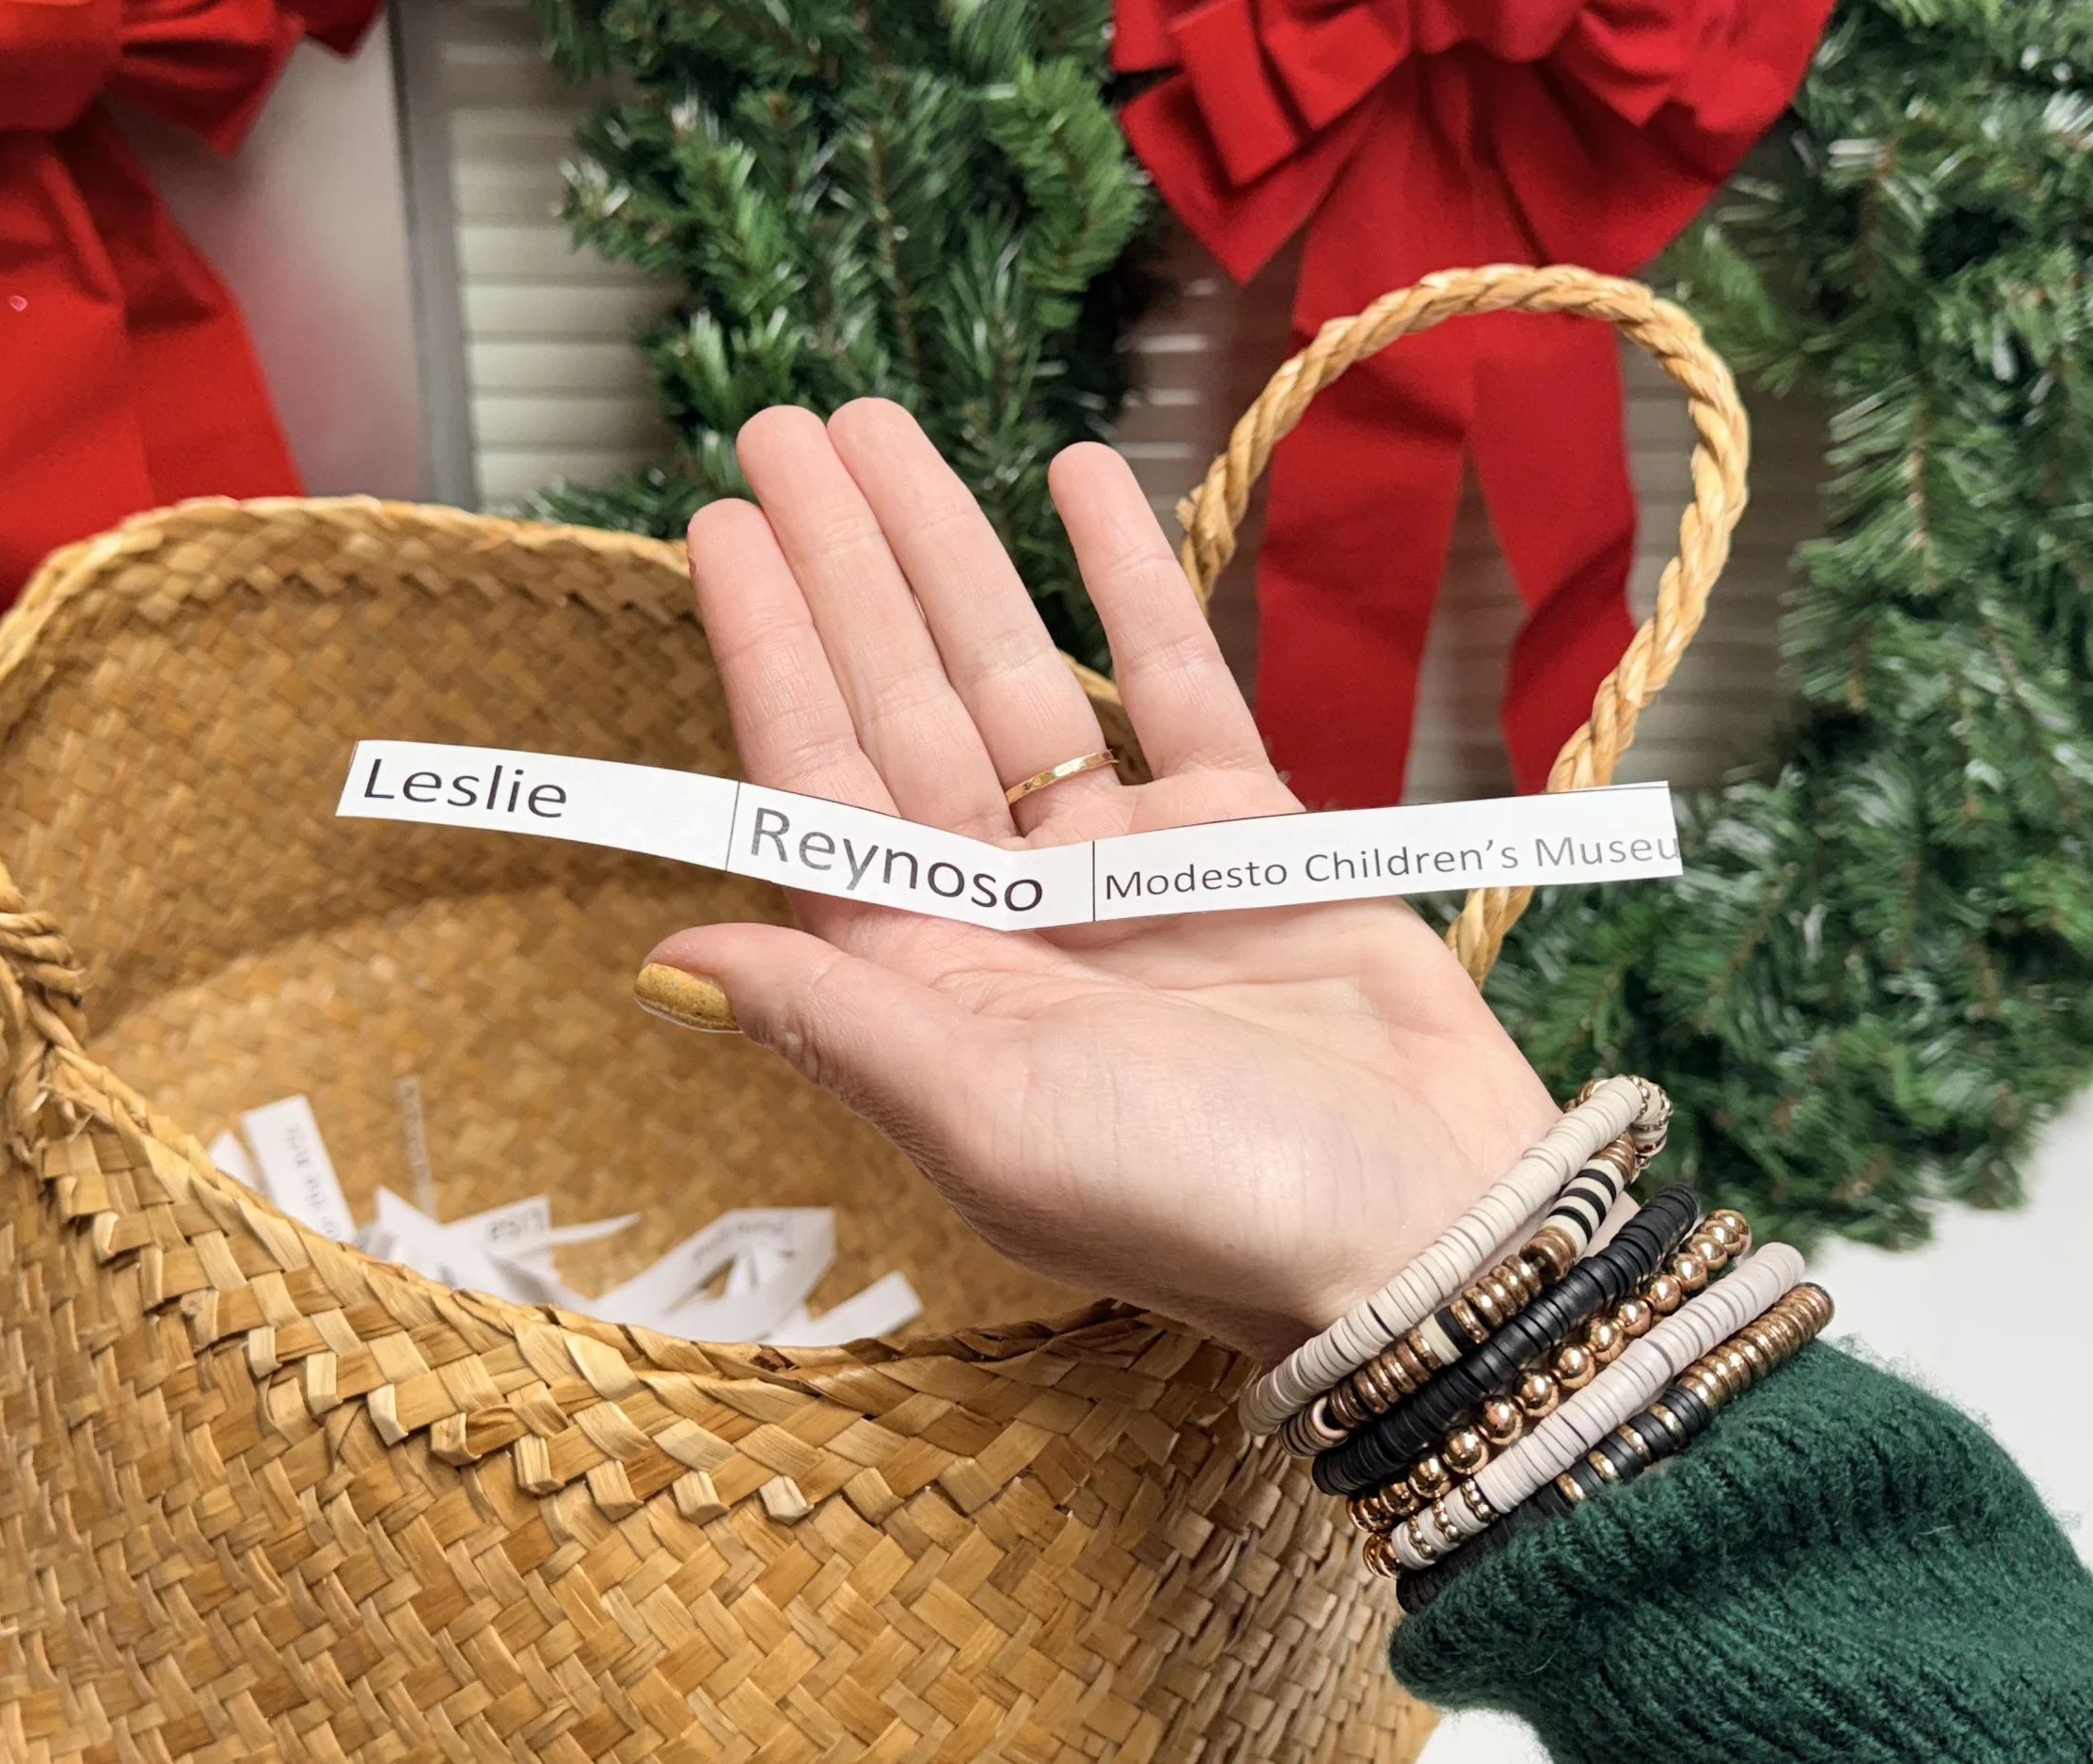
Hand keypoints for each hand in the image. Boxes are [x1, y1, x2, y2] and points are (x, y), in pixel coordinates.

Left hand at [646, 401, 1557, 1361]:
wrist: (1426, 1224)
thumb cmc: (1197, 1203)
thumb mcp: (988, 1122)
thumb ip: (835, 1022)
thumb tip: (666, 963)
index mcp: (930, 978)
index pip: (819, 785)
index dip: (769, 652)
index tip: (723, 528)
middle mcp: (1010, 909)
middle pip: (901, 705)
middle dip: (842, 569)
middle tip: (782, 430)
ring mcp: (1126, 862)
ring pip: (1018, 673)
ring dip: (952, 553)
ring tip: (886, 432)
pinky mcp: (1245, 832)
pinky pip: (1172, 680)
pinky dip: (1128, 580)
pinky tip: (1076, 481)